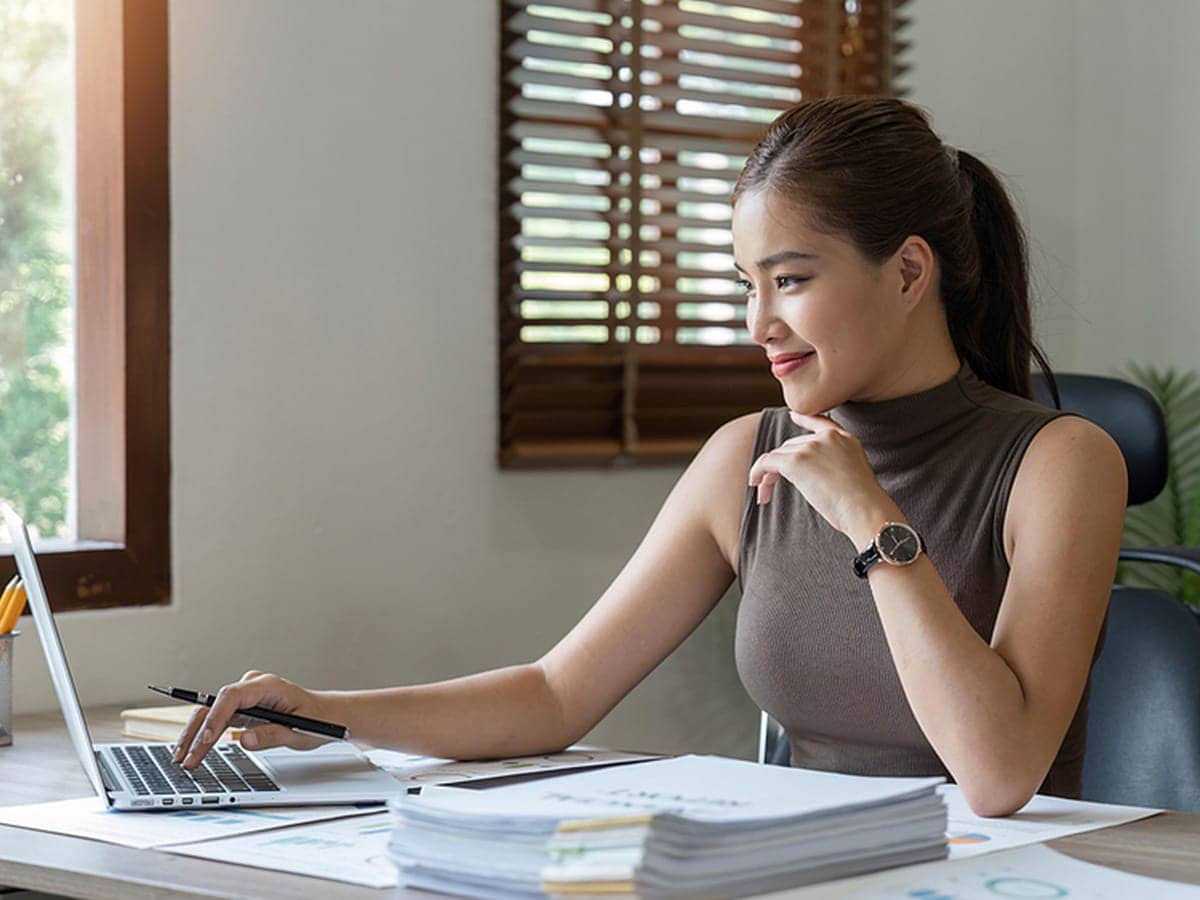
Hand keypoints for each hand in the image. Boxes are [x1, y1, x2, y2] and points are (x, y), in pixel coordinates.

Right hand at [173, 670, 332, 768]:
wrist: (325, 714)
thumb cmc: (317, 719)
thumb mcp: (300, 731)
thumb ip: (273, 735)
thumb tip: (244, 740)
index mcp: (268, 686)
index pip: (232, 696)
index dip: (216, 716)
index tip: (206, 739)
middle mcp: (252, 687)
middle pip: (215, 705)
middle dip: (197, 733)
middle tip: (185, 759)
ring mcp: (245, 697)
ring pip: (210, 713)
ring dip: (194, 736)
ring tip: (181, 760)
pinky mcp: (241, 708)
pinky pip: (217, 720)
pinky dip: (204, 736)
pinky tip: (191, 752)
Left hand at [747, 412, 896, 543]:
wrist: (864, 509)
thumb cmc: (862, 504)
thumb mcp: (856, 473)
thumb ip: (838, 464)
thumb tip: (816, 474)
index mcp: (845, 438)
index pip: (820, 421)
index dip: (803, 419)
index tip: (792, 416)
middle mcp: (826, 438)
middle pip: (792, 446)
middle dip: (780, 465)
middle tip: (770, 486)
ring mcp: (810, 447)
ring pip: (778, 456)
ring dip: (768, 475)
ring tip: (764, 495)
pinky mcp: (795, 461)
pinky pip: (767, 463)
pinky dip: (758, 472)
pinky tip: (756, 484)